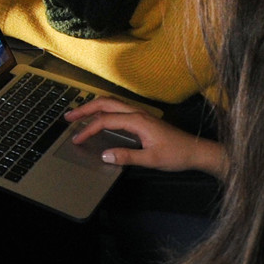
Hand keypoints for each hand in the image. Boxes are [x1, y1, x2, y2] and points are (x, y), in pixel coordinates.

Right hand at [65, 98, 228, 177]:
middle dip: (85, 108)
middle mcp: (137, 113)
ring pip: (112, 104)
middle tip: (68, 117)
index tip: (77, 139)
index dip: (88, 129)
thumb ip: (127, 157)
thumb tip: (104, 155)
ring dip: (93, 107)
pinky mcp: (143, 119)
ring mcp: (140, 114)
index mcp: (137, 120)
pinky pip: (118, 109)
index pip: (105, 121)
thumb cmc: (176, 154)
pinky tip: (99, 119)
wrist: (195, 150)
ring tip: (78, 114)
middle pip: (105, 104)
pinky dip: (103, 111)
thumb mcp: (151, 159)